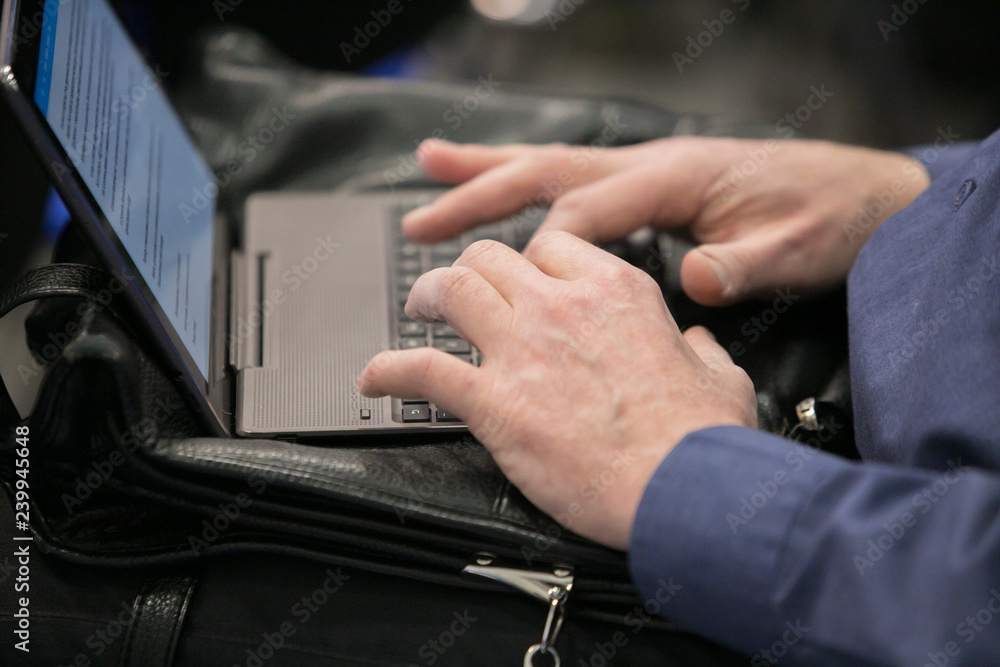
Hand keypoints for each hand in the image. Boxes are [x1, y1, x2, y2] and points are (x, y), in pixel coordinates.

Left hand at [358, 232, 756, 549]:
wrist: (682, 490)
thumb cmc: (702, 440)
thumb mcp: (721, 376)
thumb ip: (702, 347)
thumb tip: (698, 341)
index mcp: (616, 292)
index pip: (551, 247)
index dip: (530, 262)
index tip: (523, 281)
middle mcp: (562, 307)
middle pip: (492, 257)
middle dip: (470, 268)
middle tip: (459, 290)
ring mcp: (523, 350)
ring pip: (452, 289)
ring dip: (426, 295)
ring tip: (417, 309)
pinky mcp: (494, 401)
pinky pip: (422, 370)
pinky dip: (388, 370)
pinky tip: (373, 378)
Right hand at [401, 137, 929, 305]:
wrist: (862, 197)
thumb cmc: (827, 221)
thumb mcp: (793, 251)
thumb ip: (742, 265)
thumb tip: (697, 281)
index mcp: (674, 177)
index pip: (583, 211)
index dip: (540, 251)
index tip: (502, 290)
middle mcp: (649, 165)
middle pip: (545, 172)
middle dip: (478, 193)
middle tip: (420, 214)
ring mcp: (645, 170)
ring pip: (550, 166)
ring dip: (487, 173)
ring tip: (431, 167)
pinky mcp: (650, 185)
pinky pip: (573, 181)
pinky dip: (527, 185)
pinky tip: (503, 194)